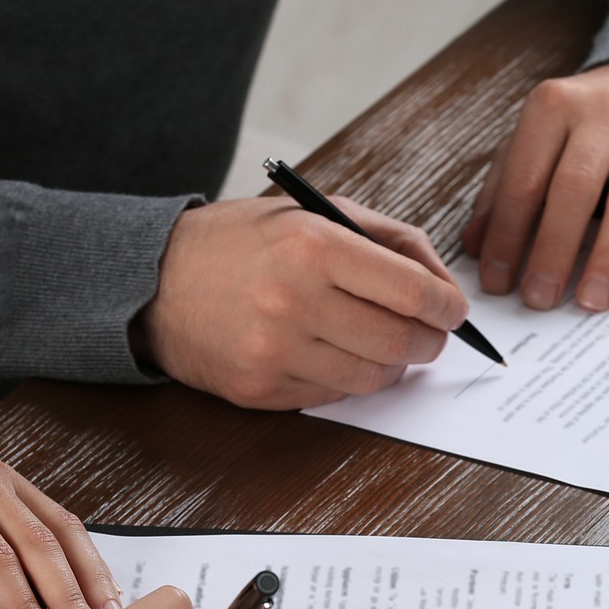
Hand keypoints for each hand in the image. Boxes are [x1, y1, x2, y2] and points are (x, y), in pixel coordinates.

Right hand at [136, 195, 469, 408]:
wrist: (154, 282)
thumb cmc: (243, 244)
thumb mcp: (314, 213)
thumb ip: (389, 240)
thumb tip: (445, 287)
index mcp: (313, 247)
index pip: (413, 293)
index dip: (448, 307)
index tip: (453, 311)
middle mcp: (294, 301)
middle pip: (401, 342)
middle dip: (430, 341)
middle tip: (428, 333)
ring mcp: (275, 351)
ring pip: (374, 378)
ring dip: (393, 365)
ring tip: (381, 342)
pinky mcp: (261, 389)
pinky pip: (335, 395)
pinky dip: (348, 378)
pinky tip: (333, 353)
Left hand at [463, 62, 608, 312]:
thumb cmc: (588, 122)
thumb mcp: (539, 137)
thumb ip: (504, 186)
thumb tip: (476, 248)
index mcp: (555, 106)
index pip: (525, 178)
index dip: (508, 234)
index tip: (497, 282)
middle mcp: (605, 112)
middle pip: (575, 187)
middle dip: (553, 249)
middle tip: (539, 299)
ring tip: (592, 301)